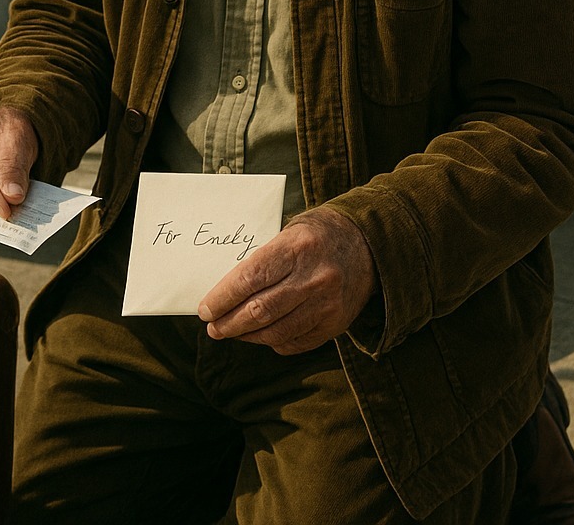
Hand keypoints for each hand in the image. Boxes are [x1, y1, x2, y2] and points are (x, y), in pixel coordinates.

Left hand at [197, 207, 375, 355]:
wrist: (368, 245)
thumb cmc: (317, 235)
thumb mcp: (290, 231)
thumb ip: (263, 259)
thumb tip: (225, 290)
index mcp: (297, 248)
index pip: (250, 278)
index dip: (223, 297)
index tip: (205, 309)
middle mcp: (314, 278)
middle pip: (260, 310)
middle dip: (230, 323)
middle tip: (213, 327)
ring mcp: (327, 304)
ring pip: (276, 331)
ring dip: (247, 336)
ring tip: (231, 332)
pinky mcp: (335, 324)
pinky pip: (296, 342)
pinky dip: (273, 342)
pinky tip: (261, 336)